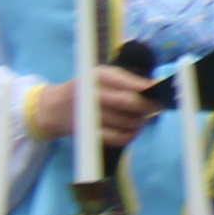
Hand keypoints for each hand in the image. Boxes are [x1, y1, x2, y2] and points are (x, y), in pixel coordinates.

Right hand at [28, 66, 169, 147]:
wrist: (53, 108)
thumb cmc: (87, 89)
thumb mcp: (103, 76)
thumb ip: (127, 81)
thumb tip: (154, 89)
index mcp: (96, 76)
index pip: (125, 82)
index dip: (146, 89)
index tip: (160, 92)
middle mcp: (92, 94)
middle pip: (128, 102)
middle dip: (147, 106)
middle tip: (155, 107)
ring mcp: (89, 115)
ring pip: (126, 121)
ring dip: (140, 121)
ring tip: (140, 118)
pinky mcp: (88, 133)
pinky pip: (117, 138)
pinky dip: (130, 135)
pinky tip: (131, 130)